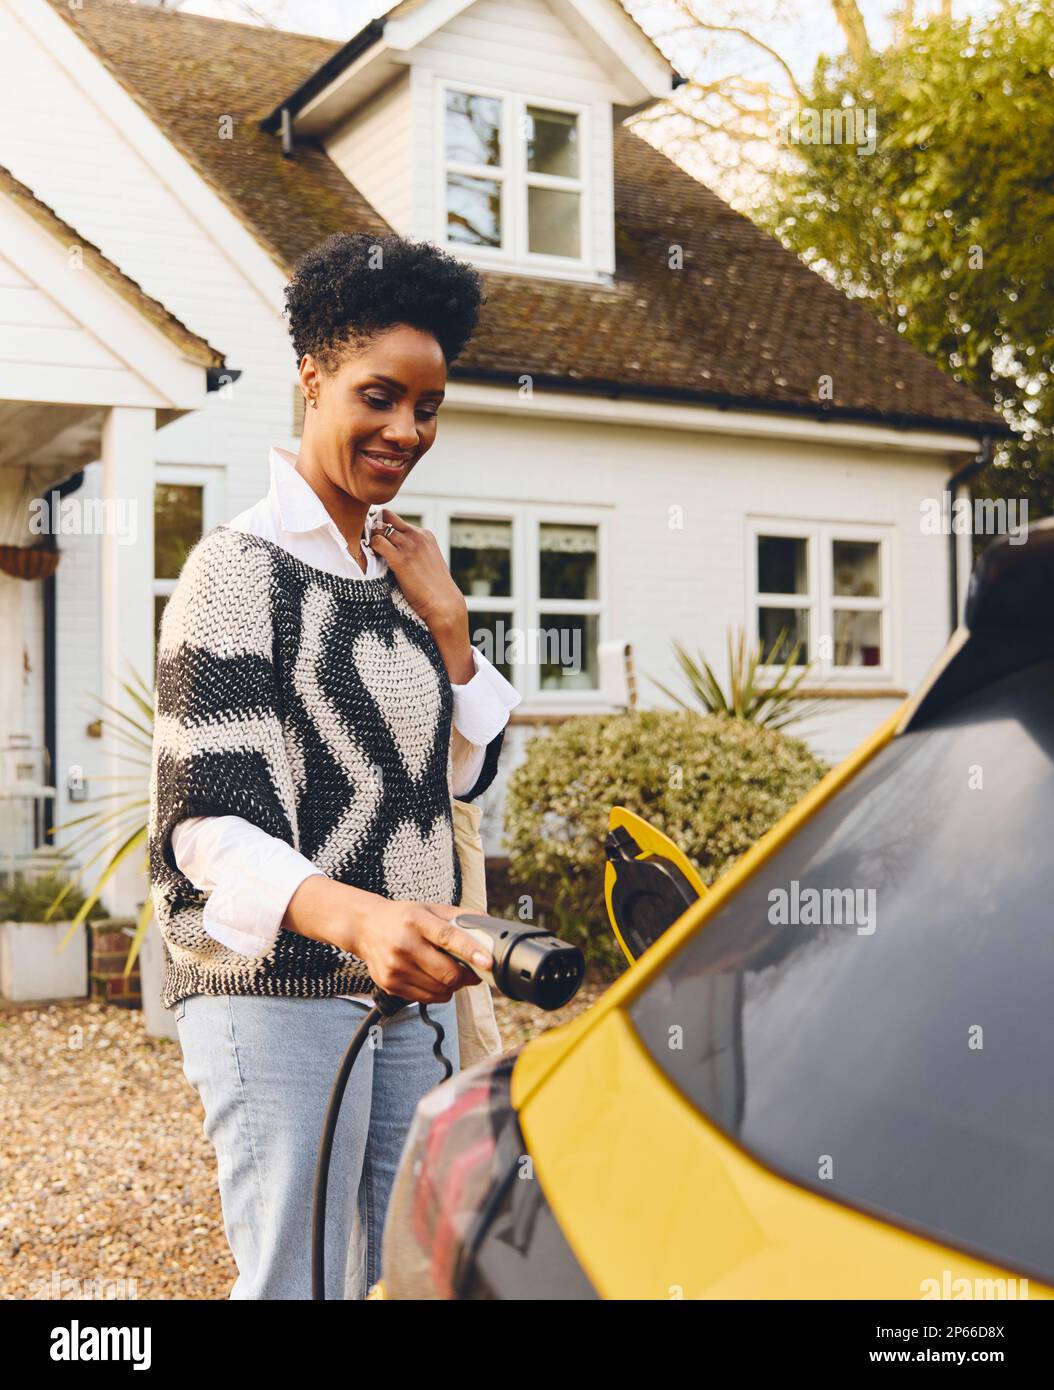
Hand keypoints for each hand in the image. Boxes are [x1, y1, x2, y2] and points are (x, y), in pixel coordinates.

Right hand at [282, 876, 491, 1004]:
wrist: (365, 927)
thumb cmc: (403, 917)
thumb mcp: (429, 908)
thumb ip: (459, 917)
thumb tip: (488, 926)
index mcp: (417, 921)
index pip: (447, 937)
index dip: (470, 951)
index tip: (488, 961)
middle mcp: (404, 945)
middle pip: (447, 973)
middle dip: (467, 976)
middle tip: (474, 970)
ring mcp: (395, 967)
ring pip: (440, 990)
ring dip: (453, 985)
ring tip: (450, 972)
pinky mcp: (390, 984)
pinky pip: (426, 998)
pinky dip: (438, 992)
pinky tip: (434, 978)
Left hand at [367, 510, 467, 633]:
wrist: (444, 603)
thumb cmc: (436, 588)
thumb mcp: (430, 561)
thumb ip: (417, 551)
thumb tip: (401, 554)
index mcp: (425, 535)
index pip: (398, 522)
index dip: (384, 528)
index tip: (377, 538)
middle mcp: (417, 535)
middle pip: (387, 517)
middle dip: (374, 524)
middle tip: (367, 539)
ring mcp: (409, 546)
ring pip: (379, 527)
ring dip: (370, 536)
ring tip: (367, 551)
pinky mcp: (400, 559)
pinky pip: (377, 542)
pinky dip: (370, 547)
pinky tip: (371, 558)